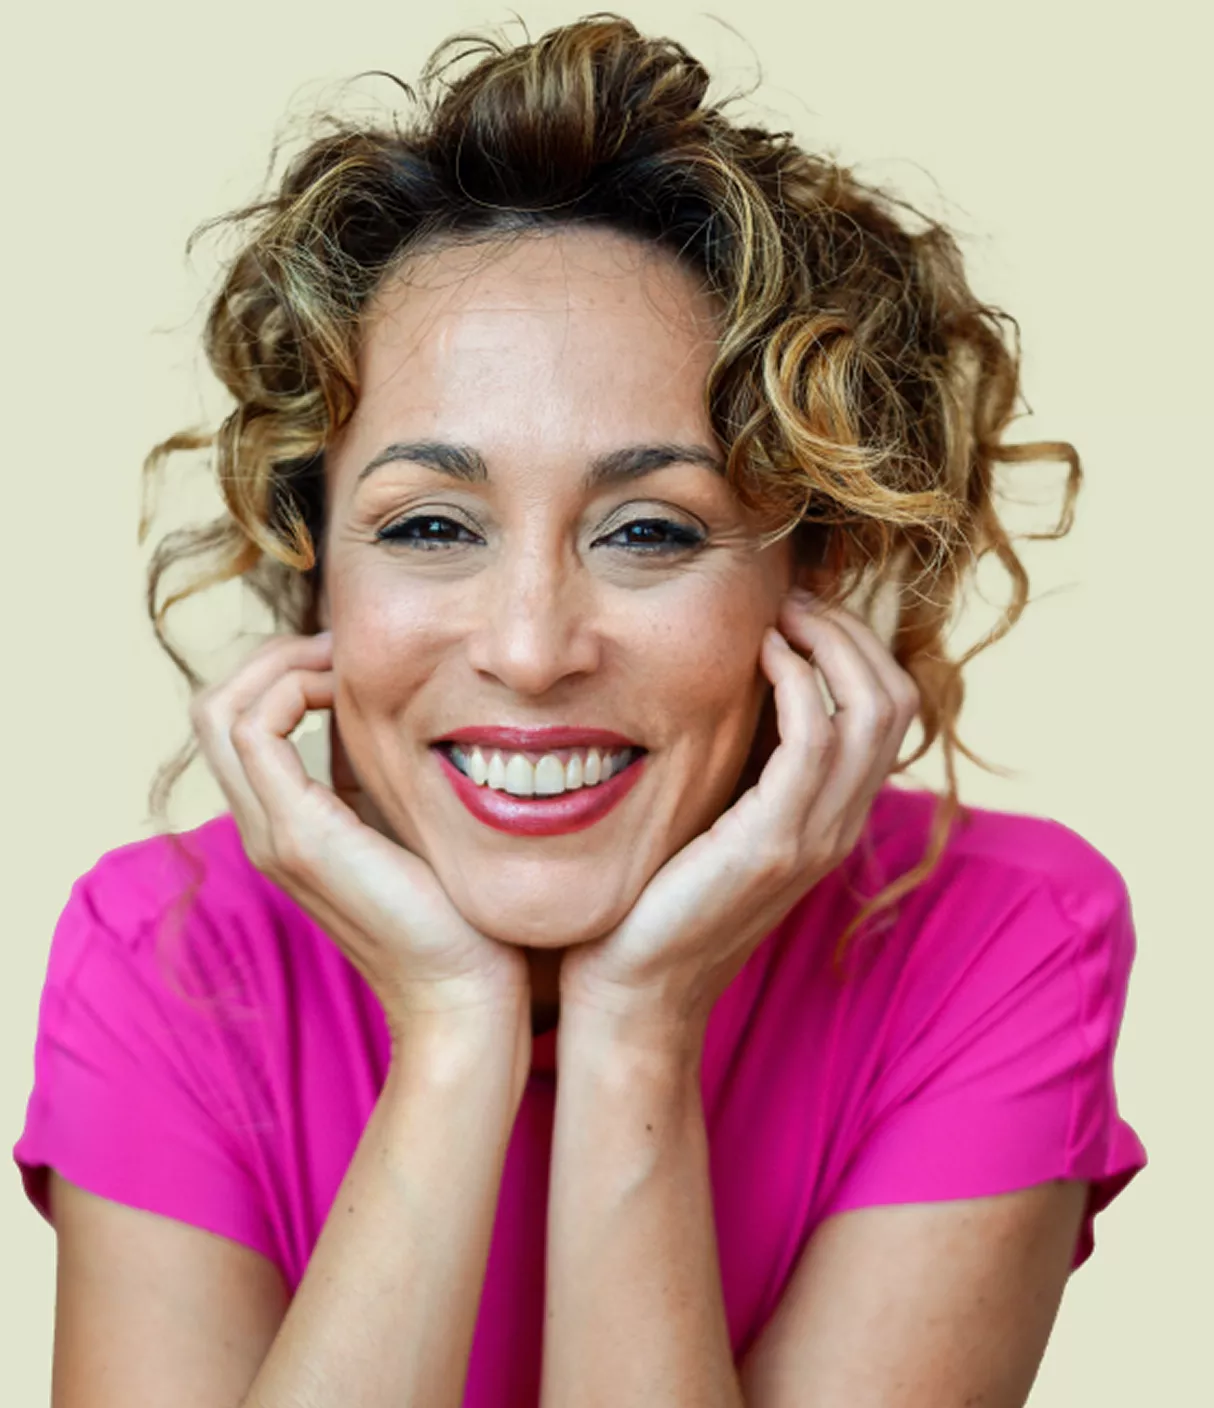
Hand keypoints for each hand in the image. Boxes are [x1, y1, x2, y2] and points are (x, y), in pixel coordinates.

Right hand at [189, 631, 530, 1042]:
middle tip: (341, 645)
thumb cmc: (455, 909)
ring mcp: (272, 833)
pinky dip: (294, 688)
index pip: (239, 720)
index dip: (283, 670)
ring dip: (281, 664)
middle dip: (273, 655)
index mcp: (286, 823)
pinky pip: (257, 730)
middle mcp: (264, 827)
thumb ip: (382, 777)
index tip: (350, 656)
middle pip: (215, 708)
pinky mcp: (298, 836)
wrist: (464, 989)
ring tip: (345, 659)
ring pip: (222, 710)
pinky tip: (351, 690)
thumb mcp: (409, 822)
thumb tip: (396, 710)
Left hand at [558, 592, 919, 1042]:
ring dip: (828, 643)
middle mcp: (839, 826)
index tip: (800, 608)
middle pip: (894, 700)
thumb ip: (745, 765)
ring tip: (780, 612)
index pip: (889, 709)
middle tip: (794, 597)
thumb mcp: (718, 818)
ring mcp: (814, 837)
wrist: (637, 990)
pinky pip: (814, 739)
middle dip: (850, 631)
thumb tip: (739, 688)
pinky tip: (761, 654)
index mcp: (832, 817)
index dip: (857, 646)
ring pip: (870, 711)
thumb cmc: (660, 899)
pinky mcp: (774, 844)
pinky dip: (798, 681)